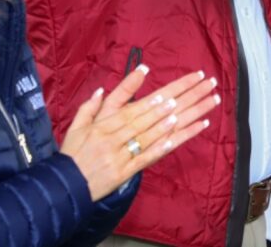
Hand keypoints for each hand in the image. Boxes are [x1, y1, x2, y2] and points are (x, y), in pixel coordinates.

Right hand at [61, 66, 219, 200]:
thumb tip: (103, 89)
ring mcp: (124, 154)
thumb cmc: (72, 153)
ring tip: (204, 106)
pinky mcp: (128, 171)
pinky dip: (171, 144)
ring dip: (183, 119)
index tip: (178, 86)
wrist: (65, 186)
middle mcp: (117, 136)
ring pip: (157, 133)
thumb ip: (90, 106)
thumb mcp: (76, 125)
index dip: (159, 96)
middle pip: (154, 115)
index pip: (137, 106)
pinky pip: (153, 155)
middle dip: (181, 99)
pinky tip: (189, 133)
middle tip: (203, 84)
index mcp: (106, 123)